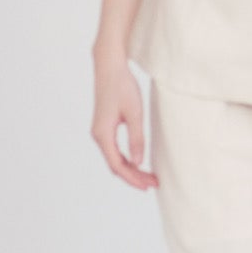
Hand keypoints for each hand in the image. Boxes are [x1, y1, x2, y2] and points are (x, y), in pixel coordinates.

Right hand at [92, 50, 157, 190]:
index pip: (118, 165)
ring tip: (148, 176)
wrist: (110, 67)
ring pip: (115, 158)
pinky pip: (114, 149)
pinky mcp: (104, 126)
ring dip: (131, 169)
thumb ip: (136, 139)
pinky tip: (138, 162)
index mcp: (103, 134)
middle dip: (134, 177)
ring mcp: (100, 131)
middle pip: (115, 165)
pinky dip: (126, 158)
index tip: (148, 185)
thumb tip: (138, 162)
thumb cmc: (122, 87)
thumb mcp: (134, 113)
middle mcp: (98, 135)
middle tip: (152, 184)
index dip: (133, 178)